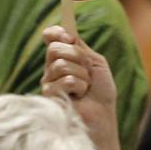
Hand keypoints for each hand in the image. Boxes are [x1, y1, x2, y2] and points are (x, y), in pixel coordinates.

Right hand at [41, 26, 119, 146]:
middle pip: (55, 49)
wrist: (102, 117)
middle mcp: (51, 69)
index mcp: (63, 59)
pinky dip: (79, 86)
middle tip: (87, 71)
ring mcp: (48, 83)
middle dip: (77, 57)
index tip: (68, 36)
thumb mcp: (95, 64)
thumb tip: (67, 32)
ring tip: (85, 88)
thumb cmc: (101, 93)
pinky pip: (64, 80)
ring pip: (60, 65)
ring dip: (81, 76)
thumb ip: (81, 48)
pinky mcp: (48, 96)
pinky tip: (79, 96)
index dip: (57, 33)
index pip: (51, 38)